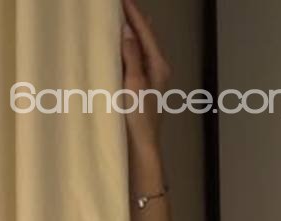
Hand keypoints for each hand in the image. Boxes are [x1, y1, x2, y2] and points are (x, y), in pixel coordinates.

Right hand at [121, 0, 170, 153]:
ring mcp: (148, 79)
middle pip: (145, 38)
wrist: (140, 147)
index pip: (145, 33)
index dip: (134, 14)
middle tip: (122, 3)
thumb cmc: (138, 118)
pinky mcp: (139, 87)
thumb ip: (132, 57)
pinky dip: (127, 47)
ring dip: (131, 32)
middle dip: (134, 20)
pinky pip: (133, 59)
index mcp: (158, 67)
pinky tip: (122, 43)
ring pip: (140, 47)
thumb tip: (128, 31)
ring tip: (124, 15)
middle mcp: (156, 70)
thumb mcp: (135, 83)